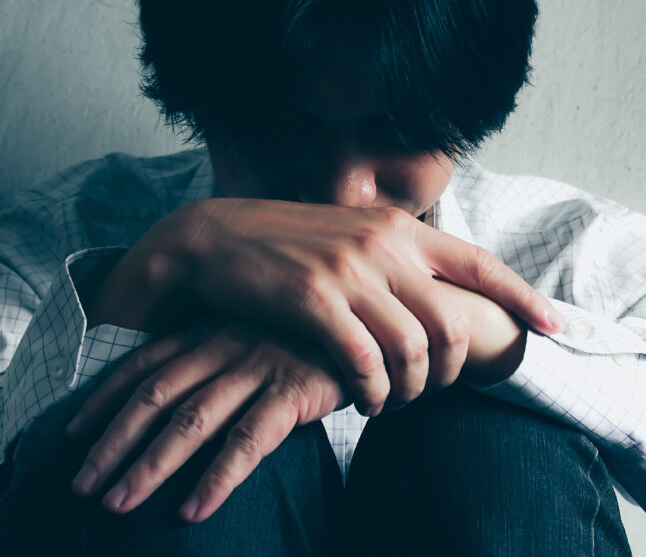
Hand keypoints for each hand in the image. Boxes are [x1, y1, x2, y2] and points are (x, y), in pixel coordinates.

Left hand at [65, 317, 346, 522]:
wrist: (380, 326)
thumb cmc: (317, 338)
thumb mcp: (262, 334)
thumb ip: (224, 354)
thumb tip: (181, 394)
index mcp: (216, 328)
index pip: (145, 364)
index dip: (105, 399)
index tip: (74, 433)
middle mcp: (230, 342)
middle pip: (156, 396)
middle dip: (113, 443)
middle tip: (84, 485)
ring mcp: (262, 365)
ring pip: (192, 420)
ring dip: (150, 465)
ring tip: (120, 504)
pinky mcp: (296, 390)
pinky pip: (248, 441)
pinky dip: (217, 478)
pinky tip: (194, 509)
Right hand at [84, 198, 563, 414]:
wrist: (214, 239)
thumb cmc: (291, 246)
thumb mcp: (354, 237)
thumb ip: (399, 258)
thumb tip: (441, 296)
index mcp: (402, 228)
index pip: (480, 262)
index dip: (522, 296)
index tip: (555, 326)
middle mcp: (386, 244)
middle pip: (454, 322)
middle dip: (455, 370)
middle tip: (436, 389)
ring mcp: (351, 271)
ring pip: (415, 349)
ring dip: (413, 389)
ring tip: (397, 402)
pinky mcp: (315, 300)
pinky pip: (367, 362)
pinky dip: (376, 393)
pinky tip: (367, 403)